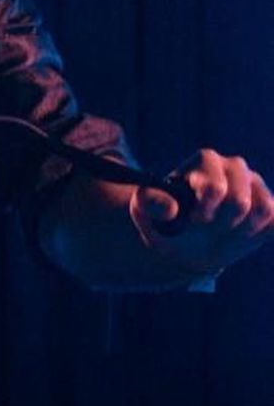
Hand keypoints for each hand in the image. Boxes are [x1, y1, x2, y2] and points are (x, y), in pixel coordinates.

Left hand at [130, 149, 273, 277]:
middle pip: (239, 202)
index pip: (215, 188)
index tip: (193, 220)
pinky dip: (256, 234)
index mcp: (205, 161)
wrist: (186, 244)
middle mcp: (233, 166)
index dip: (204, 211)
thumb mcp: (144, 210)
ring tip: (221, 229)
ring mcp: (255, 184)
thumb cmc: (164, 221)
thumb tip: (171, 209)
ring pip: (262, 210)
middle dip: (220, 223)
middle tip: (205, 226)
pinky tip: (239, 233)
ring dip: (239, 229)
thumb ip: (150, 203)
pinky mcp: (270, 204)